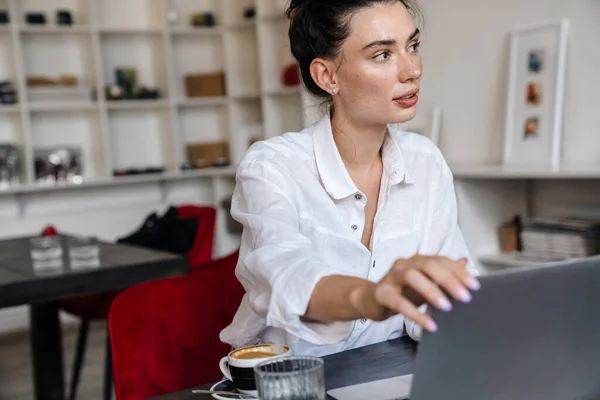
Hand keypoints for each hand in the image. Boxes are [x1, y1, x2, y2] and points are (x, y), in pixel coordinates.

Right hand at [350, 255, 479, 332]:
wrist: (370, 300)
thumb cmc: (400, 291)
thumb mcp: (425, 282)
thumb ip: (443, 273)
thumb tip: (465, 262)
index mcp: (417, 261)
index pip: (441, 260)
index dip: (458, 271)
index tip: (475, 286)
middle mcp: (405, 264)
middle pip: (428, 265)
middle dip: (448, 279)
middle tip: (465, 297)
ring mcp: (391, 276)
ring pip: (412, 276)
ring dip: (431, 291)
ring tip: (447, 307)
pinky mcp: (381, 292)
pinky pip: (398, 301)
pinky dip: (414, 313)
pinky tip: (428, 324)